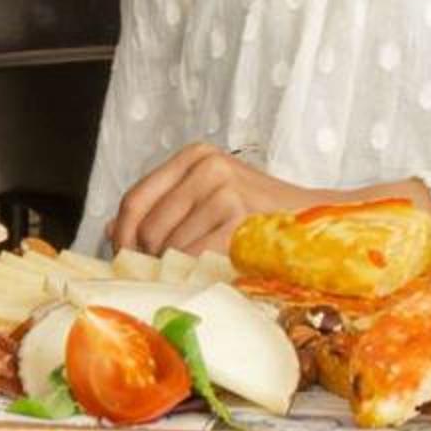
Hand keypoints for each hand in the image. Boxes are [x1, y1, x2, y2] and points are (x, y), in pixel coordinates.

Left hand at [110, 144, 329, 257]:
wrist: (318, 223)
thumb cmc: (261, 217)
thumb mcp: (209, 198)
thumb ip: (164, 208)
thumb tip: (112, 227)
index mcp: (195, 156)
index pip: (135, 198)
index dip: (123, 235)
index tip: (124, 259)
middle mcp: (207, 165)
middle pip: (148, 226)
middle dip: (148, 258)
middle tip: (164, 275)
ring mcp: (224, 188)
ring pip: (169, 245)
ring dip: (175, 269)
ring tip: (195, 273)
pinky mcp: (239, 215)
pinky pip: (195, 256)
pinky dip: (196, 272)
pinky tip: (210, 274)